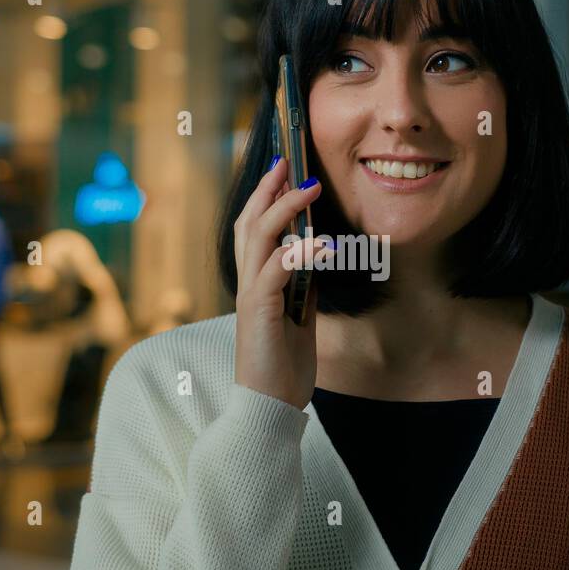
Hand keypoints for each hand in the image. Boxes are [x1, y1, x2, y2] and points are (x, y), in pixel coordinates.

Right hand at [231, 157, 326, 408]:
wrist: (271, 407)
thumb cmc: (284, 366)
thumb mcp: (300, 317)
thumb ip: (301, 286)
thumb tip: (315, 256)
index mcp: (255, 284)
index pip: (254, 231)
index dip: (266, 198)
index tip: (284, 172)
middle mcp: (246, 284)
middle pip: (250, 223)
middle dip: (268, 190)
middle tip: (287, 162)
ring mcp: (250, 297)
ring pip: (258, 239)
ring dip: (285, 209)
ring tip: (308, 188)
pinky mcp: (259, 313)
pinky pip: (276, 271)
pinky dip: (299, 252)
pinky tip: (322, 242)